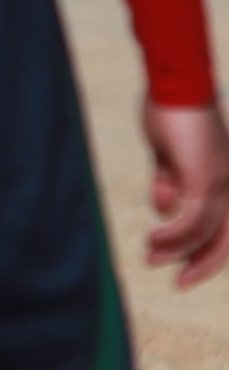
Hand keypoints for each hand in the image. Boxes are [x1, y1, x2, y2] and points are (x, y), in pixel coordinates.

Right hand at [144, 101, 228, 286]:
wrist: (175, 86)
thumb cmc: (171, 112)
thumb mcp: (168, 155)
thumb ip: (169, 181)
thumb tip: (163, 208)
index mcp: (224, 179)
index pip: (223, 228)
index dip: (204, 253)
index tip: (180, 270)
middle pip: (225, 239)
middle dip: (201, 265)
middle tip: (177, 283)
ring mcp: (222, 183)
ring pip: (204, 233)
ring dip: (175, 249)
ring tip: (149, 258)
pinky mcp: (206, 180)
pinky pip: (191, 220)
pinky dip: (172, 234)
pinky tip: (153, 237)